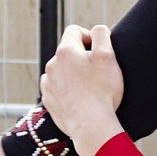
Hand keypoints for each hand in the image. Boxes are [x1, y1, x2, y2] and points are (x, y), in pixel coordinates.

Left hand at [40, 23, 125, 155]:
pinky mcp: (48, 100)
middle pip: (68, 52)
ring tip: (89, 89)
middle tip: (98, 73)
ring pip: (62, 71)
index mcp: (65, 51)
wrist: (91, 125)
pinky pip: (58, 88)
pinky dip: (68, 90)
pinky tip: (81, 100)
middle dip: (81, 58)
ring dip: (73, 74)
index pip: (74, 31)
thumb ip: (102, 35)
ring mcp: (48, 84)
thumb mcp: (108, 56)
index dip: (89, 37)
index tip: (98, 51)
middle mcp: (52, 65)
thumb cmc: (102, 91)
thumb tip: (96, 30)